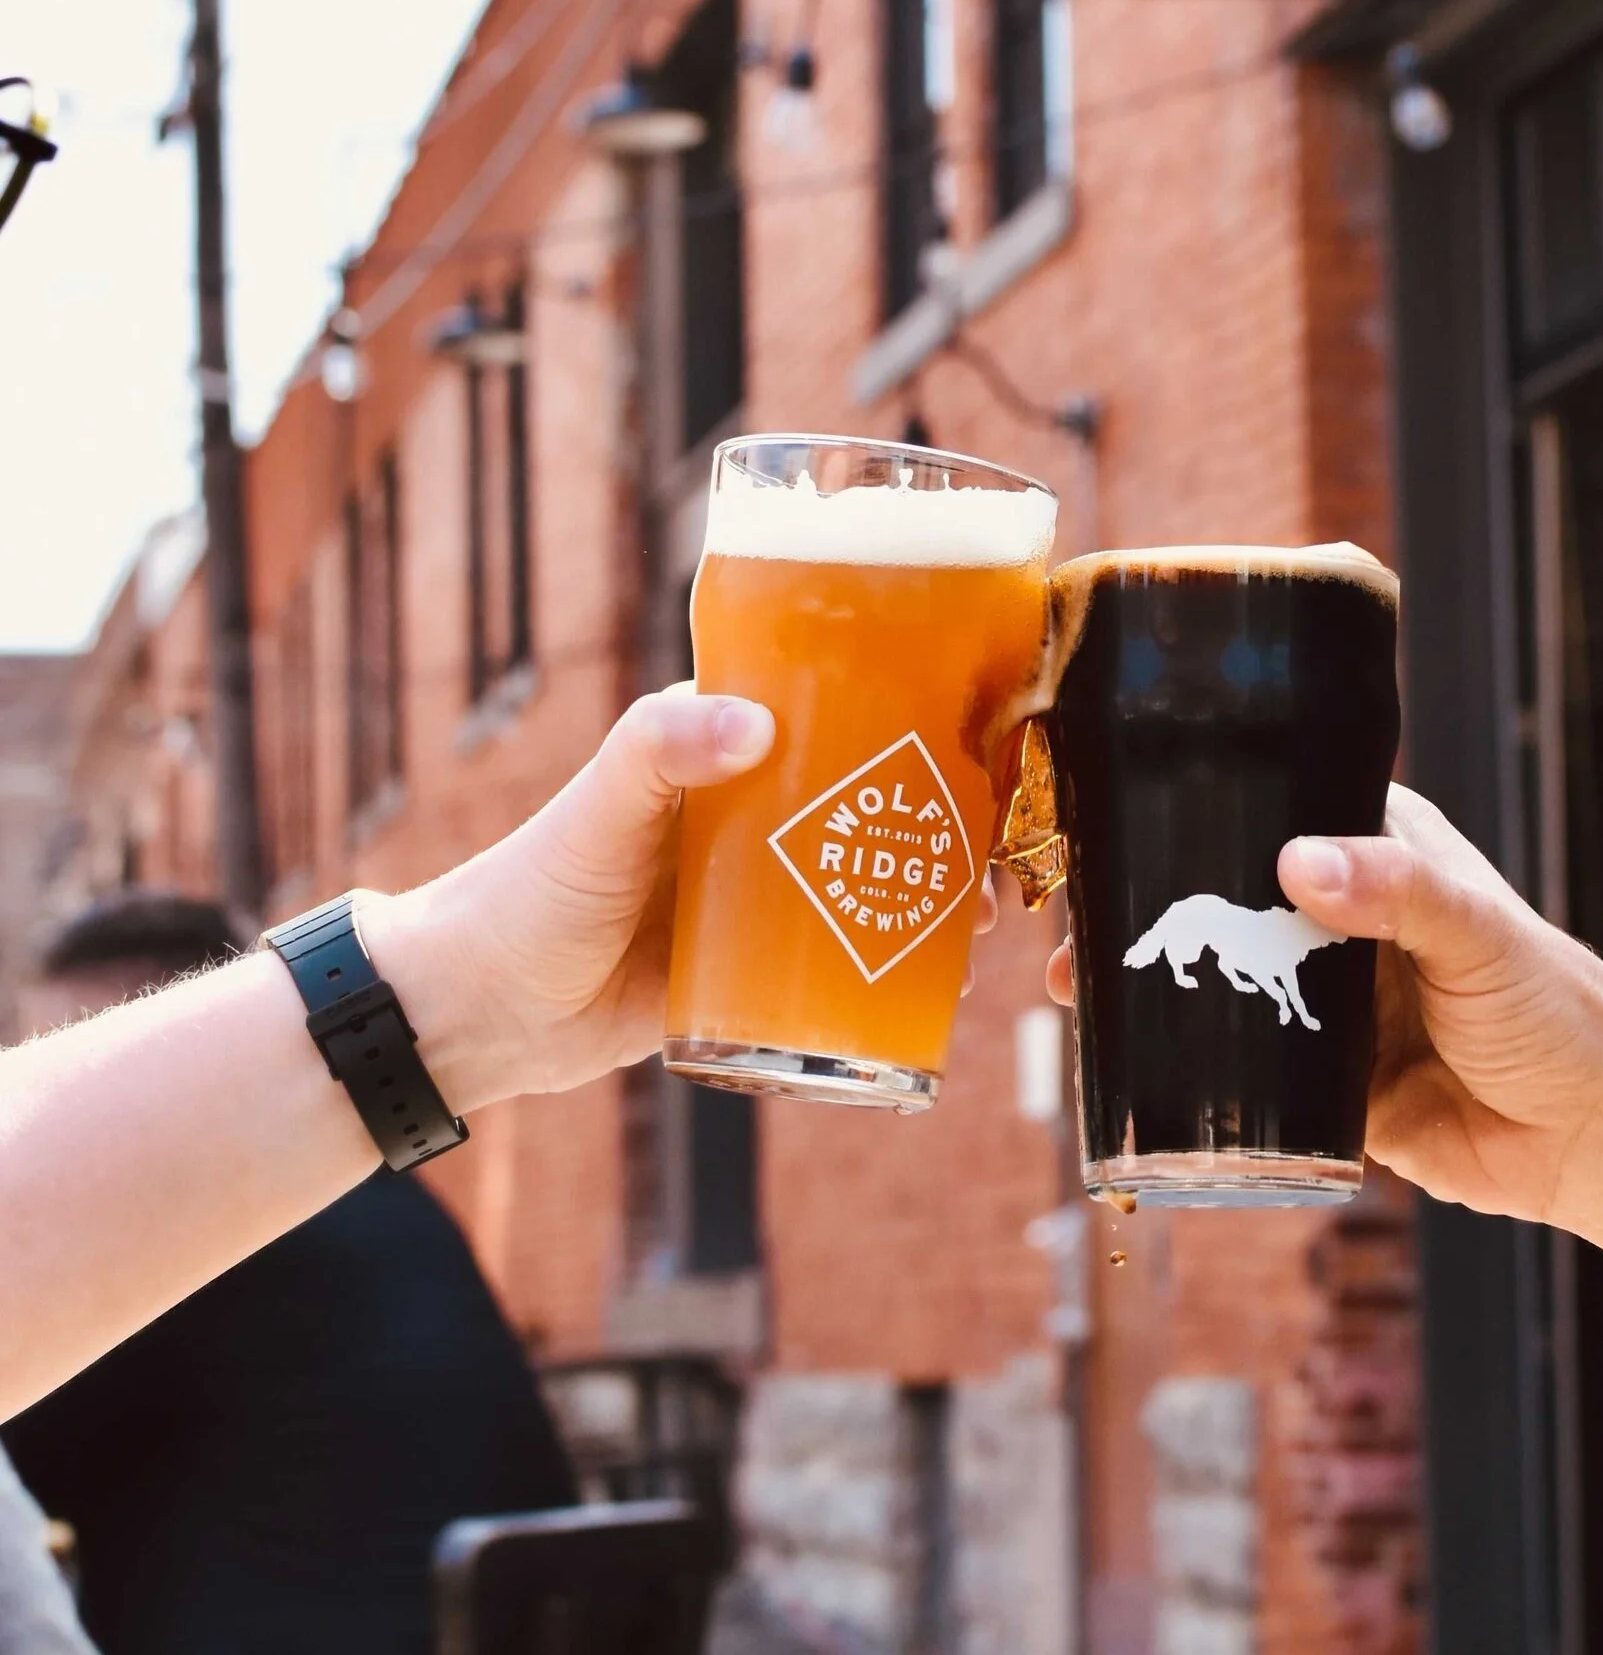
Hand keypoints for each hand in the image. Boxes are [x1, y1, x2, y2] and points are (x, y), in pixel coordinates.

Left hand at [362, 688, 1004, 1114]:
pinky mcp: (763, 967)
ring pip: (878, 876)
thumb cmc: (530, 888)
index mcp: (729, 749)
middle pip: (880, 794)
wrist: (476, 1017)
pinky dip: (904, 962)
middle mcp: (761, 809)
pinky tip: (950, 975)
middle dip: (952, 811)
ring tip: (990, 912)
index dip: (914, 707)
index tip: (984, 721)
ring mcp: (767, 890)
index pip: (839, 705)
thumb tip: (753, 721)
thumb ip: (660, 748)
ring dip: (942, 888)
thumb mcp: (598, 807)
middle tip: (1005, 838)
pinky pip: (850, 959)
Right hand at [1041, 784, 1602, 1226]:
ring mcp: (1331, 1004)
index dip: (1192, 823)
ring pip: (1223, 991)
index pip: (1268, 815)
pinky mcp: (1328, 1088)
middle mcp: (1343, 922)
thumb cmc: (1556, 1008)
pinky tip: (1133, 1075)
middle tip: (1076, 940)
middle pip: (1227, 907)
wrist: (1596, 1137)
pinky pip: (1245, 1078)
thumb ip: (1393, 891)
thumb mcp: (1474, 932)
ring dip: (1155, 997)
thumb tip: (1297, 863)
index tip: (1117, 837)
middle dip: (1149, 919)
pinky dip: (1191, 1074)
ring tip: (1079, 1001)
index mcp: (1378, 853)